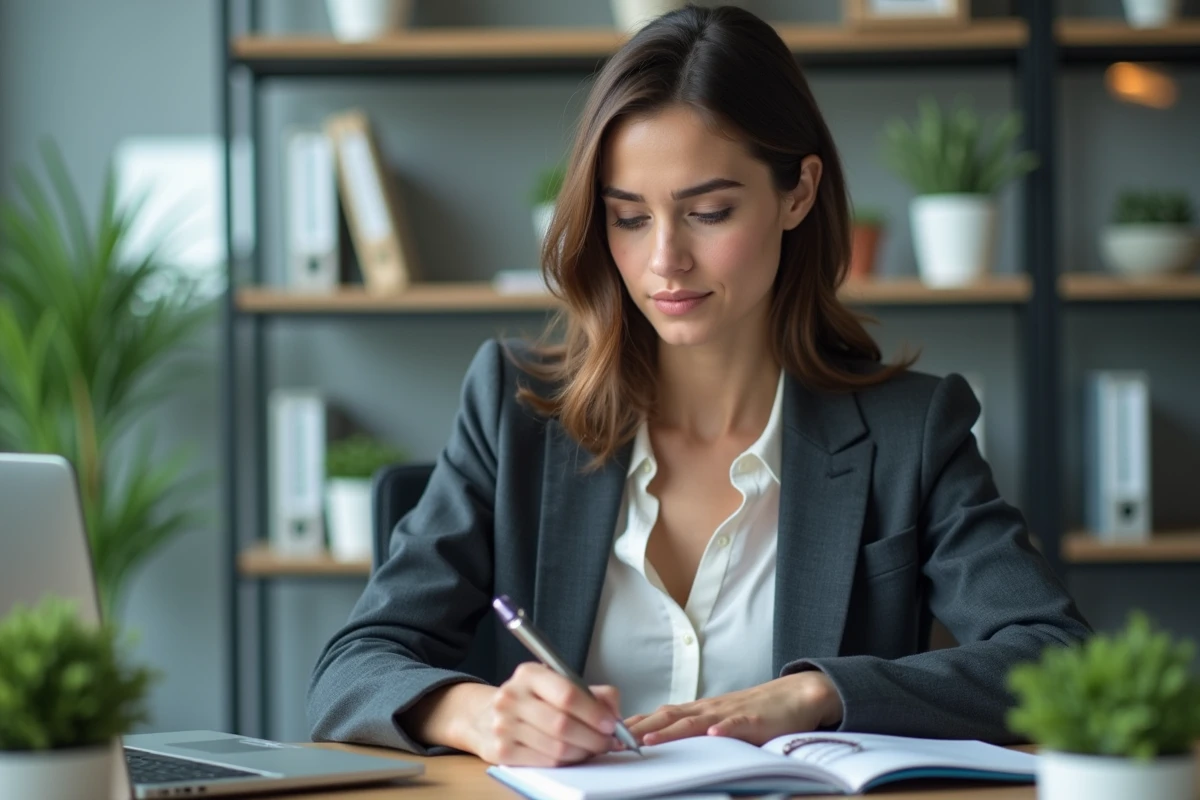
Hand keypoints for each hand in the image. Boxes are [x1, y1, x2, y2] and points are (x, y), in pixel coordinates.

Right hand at [464, 662, 623, 766]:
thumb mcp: (558, 684)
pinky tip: (574, 755)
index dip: (594, 712)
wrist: (487, 716)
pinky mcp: (501, 751)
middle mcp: (512, 697)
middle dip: (594, 737)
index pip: (567, 694)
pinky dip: (567, 762)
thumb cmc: (533, 700)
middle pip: (563, 724)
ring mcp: (503, 726)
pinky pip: (546, 762)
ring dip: (584, 752)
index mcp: (529, 674)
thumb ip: (592, 693)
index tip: (611, 723)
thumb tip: (614, 714)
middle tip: (609, 742)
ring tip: (594, 748)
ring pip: (557, 748)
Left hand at [625, 672, 842, 746]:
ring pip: (696, 721)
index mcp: (695, 711)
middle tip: (611, 742)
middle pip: (667, 717)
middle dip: (638, 730)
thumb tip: (655, 743)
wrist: (794, 696)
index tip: (603, 738)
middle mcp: (706, 709)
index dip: (630, 727)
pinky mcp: (754, 719)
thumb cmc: (753, 712)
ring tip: (649, 741)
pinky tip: (716, 734)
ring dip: (670, 730)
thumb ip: (689, 730)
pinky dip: (726, 729)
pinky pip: (738, 724)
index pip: (656, 718)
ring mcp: (729, 713)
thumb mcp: (716, 722)